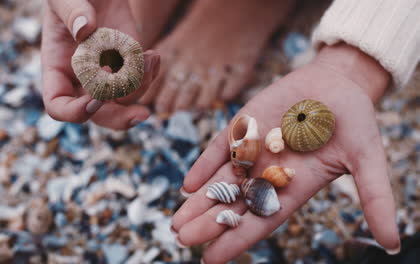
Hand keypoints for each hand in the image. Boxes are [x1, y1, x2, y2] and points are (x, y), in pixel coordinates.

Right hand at [41, 0, 159, 129]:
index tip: (97, 96)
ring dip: (143, 86)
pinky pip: (141, 83)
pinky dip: (151, 75)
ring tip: (151, 57)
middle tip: (142, 114)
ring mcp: (107, 76)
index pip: (58, 105)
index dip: (75, 111)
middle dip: (120, 118)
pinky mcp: (128, 67)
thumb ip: (71, 11)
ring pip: (125, 101)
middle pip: (98, 116)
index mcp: (58, 69)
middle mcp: (82, 79)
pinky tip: (153, 56)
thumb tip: (84, 30)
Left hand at [172, 44, 399, 262]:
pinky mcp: (242, 126)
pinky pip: (220, 148)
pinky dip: (204, 165)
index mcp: (293, 187)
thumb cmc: (354, 122)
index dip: (238, 240)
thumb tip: (394, 243)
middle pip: (233, 204)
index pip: (262, 220)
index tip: (211, 260)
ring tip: (176, 223)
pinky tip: (187, 184)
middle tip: (182, 240)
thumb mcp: (367, 159)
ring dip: (199, 201)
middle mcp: (268, 173)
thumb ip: (374, 197)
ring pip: (220, 181)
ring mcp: (252, 150)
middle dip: (209, 223)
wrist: (337, 83)